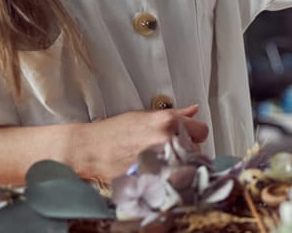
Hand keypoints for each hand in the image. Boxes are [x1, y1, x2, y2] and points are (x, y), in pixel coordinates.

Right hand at [68, 105, 207, 180]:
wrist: (90, 151)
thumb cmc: (113, 133)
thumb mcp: (144, 115)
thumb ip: (174, 114)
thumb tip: (193, 110)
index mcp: (167, 121)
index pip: (201, 130)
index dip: (194, 134)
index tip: (186, 137)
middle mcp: (167, 140)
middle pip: (196, 150)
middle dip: (186, 151)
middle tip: (167, 151)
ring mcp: (162, 160)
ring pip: (187, 167)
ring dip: (178, 166)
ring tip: (159, 162)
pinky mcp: (155, 178)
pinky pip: (174, 180)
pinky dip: (168, 179)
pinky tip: (155, 173)